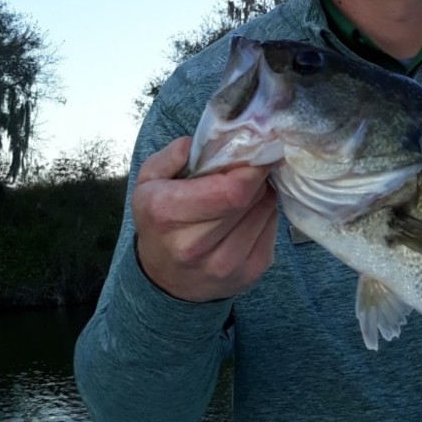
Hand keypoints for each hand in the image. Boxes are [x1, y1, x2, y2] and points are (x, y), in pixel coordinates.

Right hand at [132, 136, 278, 301]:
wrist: (166, 280)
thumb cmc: (159, 223)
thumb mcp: (148, 181)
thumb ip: (173, 155)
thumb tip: (208, 142)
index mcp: (167, 214)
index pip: (232, 190)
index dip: (249, 167)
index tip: (252, 153)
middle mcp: (195, 246)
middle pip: (252, 198)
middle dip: (255, 176)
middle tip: (249, 167)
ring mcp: (226, 265)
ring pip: (266, 211)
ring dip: (262, 194)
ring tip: (246, 191)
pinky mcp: (250, 273)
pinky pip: (272, 230)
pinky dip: (266, 213)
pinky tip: (249, 213)